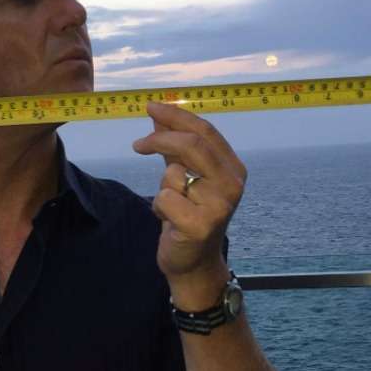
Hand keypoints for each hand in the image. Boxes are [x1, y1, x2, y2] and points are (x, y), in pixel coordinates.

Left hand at [132, 101, 246, 281]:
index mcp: (233, 168)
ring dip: (162, 187)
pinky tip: (170, 221)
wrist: (195, 263)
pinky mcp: (201, 226)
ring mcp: (220, 205)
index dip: (176, 116)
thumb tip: (158, 115)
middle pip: (193, 145)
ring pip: (173, 174)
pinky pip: (164, 198)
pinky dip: (159, 207)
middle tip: (138, 144)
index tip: (151, 107)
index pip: (205, 131)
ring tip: (171, 205)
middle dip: (160, 140)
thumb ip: (175, 147)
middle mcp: (232, 184)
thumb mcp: (184, 176)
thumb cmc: (189, 215)